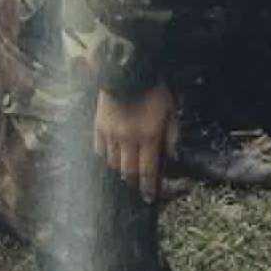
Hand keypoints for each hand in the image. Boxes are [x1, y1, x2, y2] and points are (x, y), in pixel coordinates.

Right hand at [93, 84, 177, 201]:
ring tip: (126, 172)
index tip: (149, 197)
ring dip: (120, 170)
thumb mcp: (171, 112)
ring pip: (112, 163)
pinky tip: (111, 157)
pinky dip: (106, 156)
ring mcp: (111, 134)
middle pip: (128, 171)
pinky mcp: (98, 127)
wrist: (128, 72)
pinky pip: (99, 149)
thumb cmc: (154, 91)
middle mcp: (128, 140)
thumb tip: (172, 156)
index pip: (147, 171)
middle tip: (137, 187)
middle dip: (133, 182)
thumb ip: (172, 136)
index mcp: (149, 137)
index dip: (148, 187)